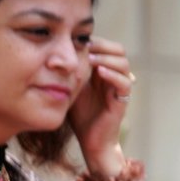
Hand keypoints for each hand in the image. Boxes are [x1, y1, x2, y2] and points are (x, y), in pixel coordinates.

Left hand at [69, 36, 134, 165]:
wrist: (90, 141)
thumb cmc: (79, 115)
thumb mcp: (70, 86)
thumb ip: (69, 69)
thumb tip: (54, 49)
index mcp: (102, 71)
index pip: (105, 46)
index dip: (94, 40)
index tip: (77, 41)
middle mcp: (114, 77)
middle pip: (118, 50)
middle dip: (103, 45)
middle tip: (86, 46)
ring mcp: (119, 88)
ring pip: (124, 62)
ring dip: (108, 58)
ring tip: (91, 59)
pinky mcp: (122, 101)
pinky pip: (125, 82)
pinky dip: (113, 74)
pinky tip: (99, 72)